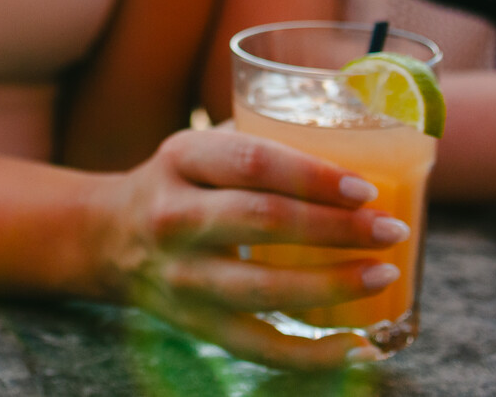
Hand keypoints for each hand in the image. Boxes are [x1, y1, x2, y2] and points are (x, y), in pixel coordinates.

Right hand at [90, 129, 413, 368]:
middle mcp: (174, 217)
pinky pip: (258, 346)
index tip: (365, 189)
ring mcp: (181, 275)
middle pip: (265, 221)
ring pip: (264, 288)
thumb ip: (261, 142)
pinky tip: (356, 344)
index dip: (314, 176)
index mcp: (181, 159)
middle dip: (337, 228)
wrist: (106, 235)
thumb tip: (360, 140)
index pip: (253, 163)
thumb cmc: (179, 183)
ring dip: (334, 285)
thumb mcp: (200, 148)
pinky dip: (312, 354)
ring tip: (383, 274)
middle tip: (389, 229)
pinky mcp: (192, 323)